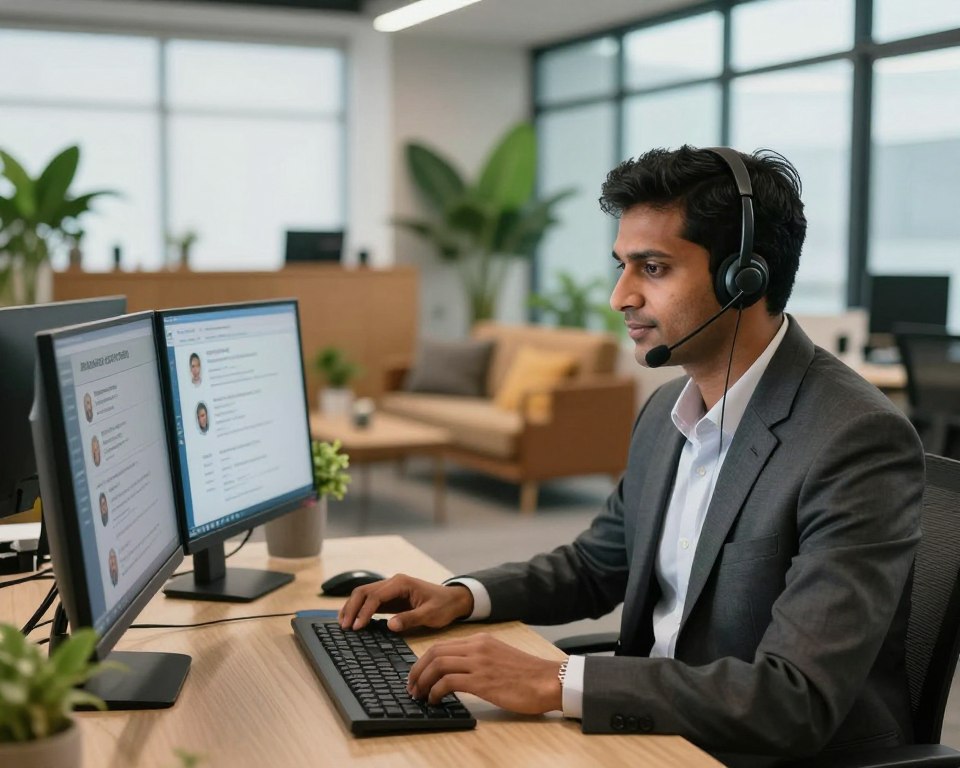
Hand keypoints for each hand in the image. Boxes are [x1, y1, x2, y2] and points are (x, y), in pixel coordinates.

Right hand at [338, 573, 473, 631]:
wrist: (453, 600)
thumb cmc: (443, 606)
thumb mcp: (430, 615)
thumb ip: (410, 619)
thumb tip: (389, 625)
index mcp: (401, 583)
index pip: (375, 596)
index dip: (364, 612)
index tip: (357, 627)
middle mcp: (393, 582)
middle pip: (364, 591)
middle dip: (352, 608)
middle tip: (344, 627)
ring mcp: (390, 589)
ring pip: (363, 594)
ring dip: (351, 607)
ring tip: (343, 624)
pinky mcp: (389, 597)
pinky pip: (369, 600)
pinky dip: (358, 609)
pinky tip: (353, 621)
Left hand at [407, 633, 564, 714]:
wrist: (548, 680)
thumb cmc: (527, 675)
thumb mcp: (499, 657)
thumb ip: (479, 659)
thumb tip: (456, 673)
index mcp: (480, 640)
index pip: (442, 645)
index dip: (424, 660)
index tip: (417, 675)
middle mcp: (477, 647)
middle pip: (434, 652)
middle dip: (417, 670)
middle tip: (411, 686)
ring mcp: (479, 662)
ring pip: (437, 664)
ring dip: (422, 681)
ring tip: (419, 695)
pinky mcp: (482, 681)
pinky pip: (448, 681)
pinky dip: (435, 691)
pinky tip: (435, 700)